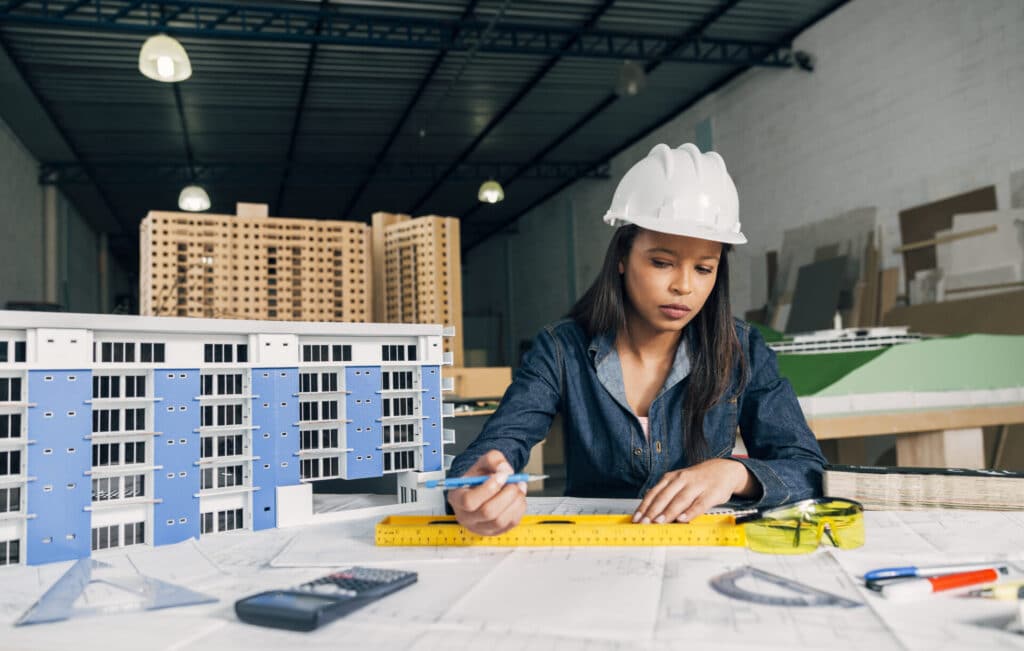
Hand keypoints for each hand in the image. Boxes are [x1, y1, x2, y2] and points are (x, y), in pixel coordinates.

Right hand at [447, 450, 527, 535]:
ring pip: (501, 521)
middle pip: (487, 512)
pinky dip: (519, 508)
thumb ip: (493, 460)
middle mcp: (466, 517)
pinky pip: (511, 524)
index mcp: (457, 498)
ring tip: (518, 487)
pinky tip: (518, 497)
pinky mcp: (495, 532)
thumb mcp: (482, 462)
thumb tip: (505, 470)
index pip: (469, 501)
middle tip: (514, 482)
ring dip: (515, 502)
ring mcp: (480, 527)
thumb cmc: (479, 478)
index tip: (501, 476)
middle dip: (506, 495)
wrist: (482, 487)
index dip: (488, 489)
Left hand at [632, 458, 752, 523]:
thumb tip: (648, 507)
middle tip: (644, 523)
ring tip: (659, 522)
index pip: (654, 493)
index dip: (644, 506)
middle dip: (652, 511)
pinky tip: (682, 519)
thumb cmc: (698, 479)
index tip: (636, 518)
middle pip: (664, 496)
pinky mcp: (711, 493)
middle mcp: (682, 480)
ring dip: (668, 512)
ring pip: (680, 500)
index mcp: (671, 478)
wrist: (724, 470)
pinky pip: (699, 504)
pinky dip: (690, 512)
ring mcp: (696, 486)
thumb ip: (665, 493)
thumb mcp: (678, 481)